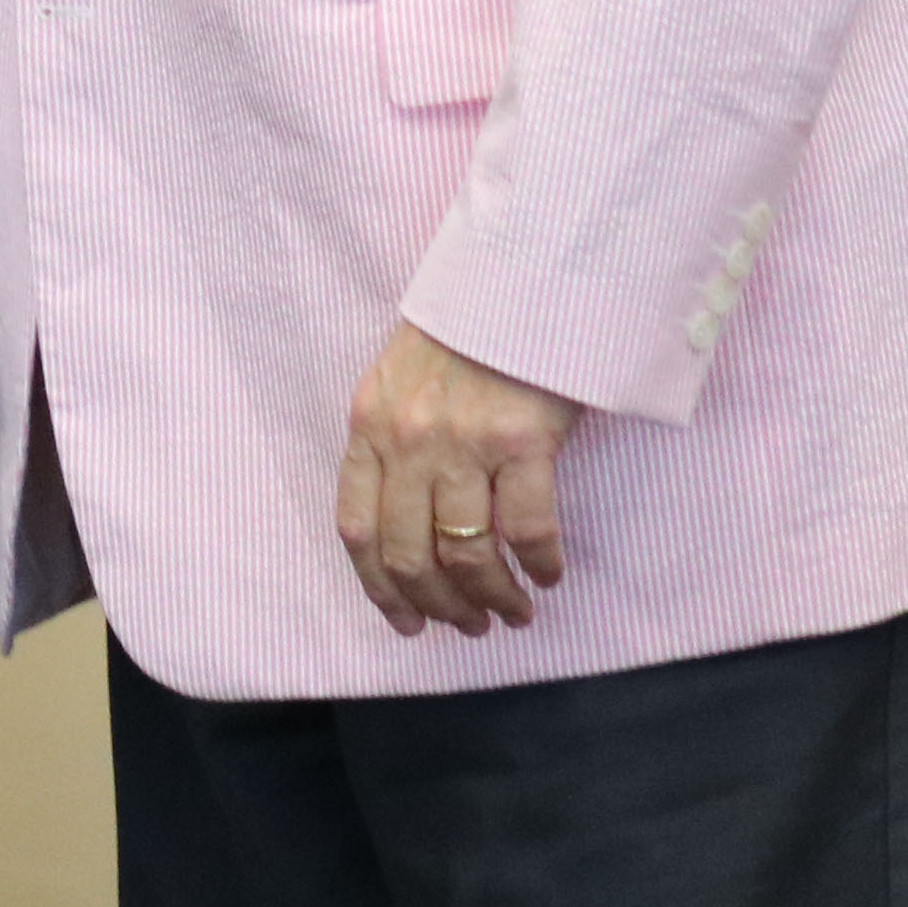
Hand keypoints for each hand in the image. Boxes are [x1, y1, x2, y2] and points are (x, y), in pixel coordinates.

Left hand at [338, 321, 581, 635]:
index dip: (380, 590)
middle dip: (440, 606)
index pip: (357, 530)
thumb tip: (412, 525)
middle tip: (471, 627)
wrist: (520, 279)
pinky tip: (549, 576)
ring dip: (492, 598)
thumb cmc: (466, 336)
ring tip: (514, 613)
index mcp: (368, 428)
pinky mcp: (522, 440)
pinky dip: (540, 565)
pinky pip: (528, 528)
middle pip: (408, 555)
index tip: (407, 623)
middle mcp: (406, 440)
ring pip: (465, 553)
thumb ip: (395, 445)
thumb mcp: (401, 384)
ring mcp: (462, 441)